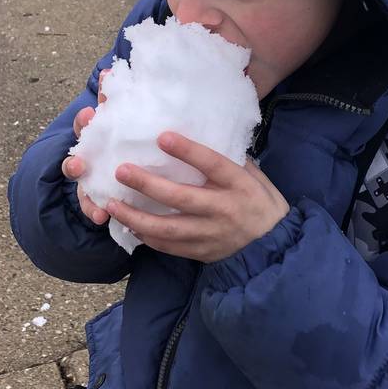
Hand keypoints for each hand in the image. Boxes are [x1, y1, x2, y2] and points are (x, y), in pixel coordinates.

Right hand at [62, 69, 110, 225]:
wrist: (128, 169)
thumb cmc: (124, 139)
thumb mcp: (122, 119)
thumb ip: (115, 98)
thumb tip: (111, 67)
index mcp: (95, 136)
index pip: (84, 125)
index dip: (85, 119)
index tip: (91, 113)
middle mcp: (87, 158)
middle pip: (74, 162)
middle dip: (74, 165)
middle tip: (80, 165)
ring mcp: (89, 180)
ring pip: (81, 189)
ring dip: (85, 197)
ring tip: (95, 207)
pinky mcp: (97, 198)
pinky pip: (93, 207)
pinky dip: (95, 212)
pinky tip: (103, 217)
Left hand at [104, 132, 290, 263]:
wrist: (275, 247)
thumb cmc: (262, 204)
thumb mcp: (255, 177)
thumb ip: (232, 160)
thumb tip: (204, 136)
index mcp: (239, 185)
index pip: (212, 164)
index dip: (187, 151)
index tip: (162, 136)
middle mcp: (223, 210)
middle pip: (180, 197)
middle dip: (147, 184)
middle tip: (121, 171)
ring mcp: (211, 234)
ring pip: (167, 228)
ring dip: (136, 216)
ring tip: (112, 204)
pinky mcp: (202, 252)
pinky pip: (169, 246)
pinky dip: (147, 236)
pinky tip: (129, 224)